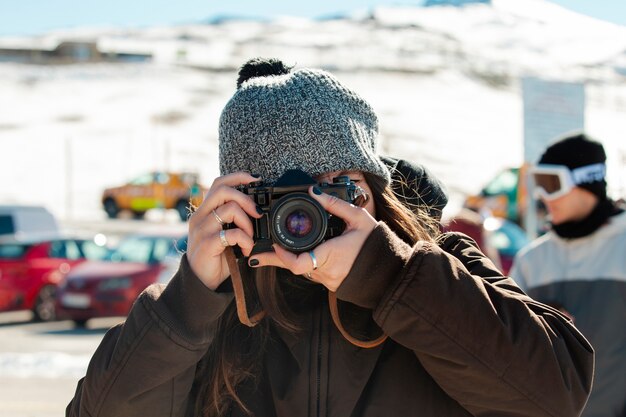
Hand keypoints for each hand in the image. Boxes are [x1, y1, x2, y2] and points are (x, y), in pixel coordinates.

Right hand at [186, 172, 262, 289]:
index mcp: (204, 211)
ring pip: (230, 210)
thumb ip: (232, 219)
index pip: (218, 183)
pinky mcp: (206, 244)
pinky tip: (246, 250)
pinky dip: (245, 241)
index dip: (238, 177)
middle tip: (257, 214)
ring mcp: (202, 230)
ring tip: (250, 238)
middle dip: (246, 199)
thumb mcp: (223, 232)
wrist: (201, 281)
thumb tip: (257, 208)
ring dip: (248, 224)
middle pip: (223, 191)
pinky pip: (232, 234)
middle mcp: (200, 217)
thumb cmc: (216, 256)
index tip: (256, 180)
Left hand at [249, 186, 377, 291]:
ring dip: (288, 260)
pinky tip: (291, 257)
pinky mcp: (330, 283)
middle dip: (275, 258)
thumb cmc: (375, 244)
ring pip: (301, 270)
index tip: (275, 245)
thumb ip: (335, 204)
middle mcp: (326, 272)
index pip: (297, 263)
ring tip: (268, 252)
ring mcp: (327, 280)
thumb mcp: (358, 218)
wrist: (389, 270)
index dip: (281, 257)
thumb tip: (315, 191)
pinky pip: (311, 272)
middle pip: (293, 267)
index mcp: (330, 255)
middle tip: (255, 253)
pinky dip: (302, 263)